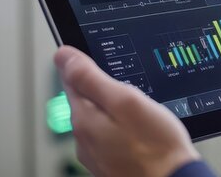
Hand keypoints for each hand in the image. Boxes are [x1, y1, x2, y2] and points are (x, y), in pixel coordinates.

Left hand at [54, 46, 199, 176]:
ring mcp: (98, 155)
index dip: (86, 63)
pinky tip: (142, 134)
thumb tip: (64, 55)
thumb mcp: (126, 101)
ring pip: (101, 120)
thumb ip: (92, 78)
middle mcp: (84, 140)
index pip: (71, 79)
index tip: (103, 60)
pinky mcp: (112, 165)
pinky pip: (112, 138)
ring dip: (117, 112)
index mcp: (83, 119)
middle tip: (133, 91)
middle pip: (87, 100)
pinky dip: (125, 130)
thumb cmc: (156, 147)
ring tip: (142, 114)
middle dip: (106, 90)